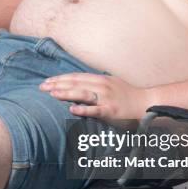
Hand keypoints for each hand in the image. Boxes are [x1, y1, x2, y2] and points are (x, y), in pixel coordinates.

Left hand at [39, 73, 153, 121]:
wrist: (146, 104)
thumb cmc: (127, 95)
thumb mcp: (110, 83)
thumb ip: (94, 82)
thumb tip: (78, 82)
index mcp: (100, 79)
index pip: (75, 77)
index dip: (59, 78)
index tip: (46, 81)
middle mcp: (102, 86)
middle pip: (75, 83)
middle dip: (57, 84)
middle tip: (41, 88)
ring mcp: (106, 98)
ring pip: (82, 93)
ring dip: (65, 93)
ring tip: (52, 94)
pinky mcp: (111, 111)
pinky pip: (95, 110)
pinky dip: (83, 109)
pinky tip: (71, 109)